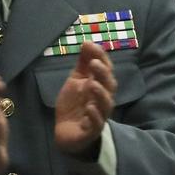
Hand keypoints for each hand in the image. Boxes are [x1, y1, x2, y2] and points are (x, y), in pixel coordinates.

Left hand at [53, 41, 115, 158]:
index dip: (101, 57)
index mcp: (100, 86)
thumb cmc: (74, 105)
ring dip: (100, 94)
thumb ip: (83, 64)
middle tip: (94, 63)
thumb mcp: (76, 81)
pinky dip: (94, 116)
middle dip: (103, 74)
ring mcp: (99, 115)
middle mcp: (102, 100)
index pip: (105, 70)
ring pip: (106, 105)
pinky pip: (96, 124)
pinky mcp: (91, 131)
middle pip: (109, 86)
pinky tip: (88, 108)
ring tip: (92, 84)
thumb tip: (87, 42)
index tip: (91, 45)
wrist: (65, 132)